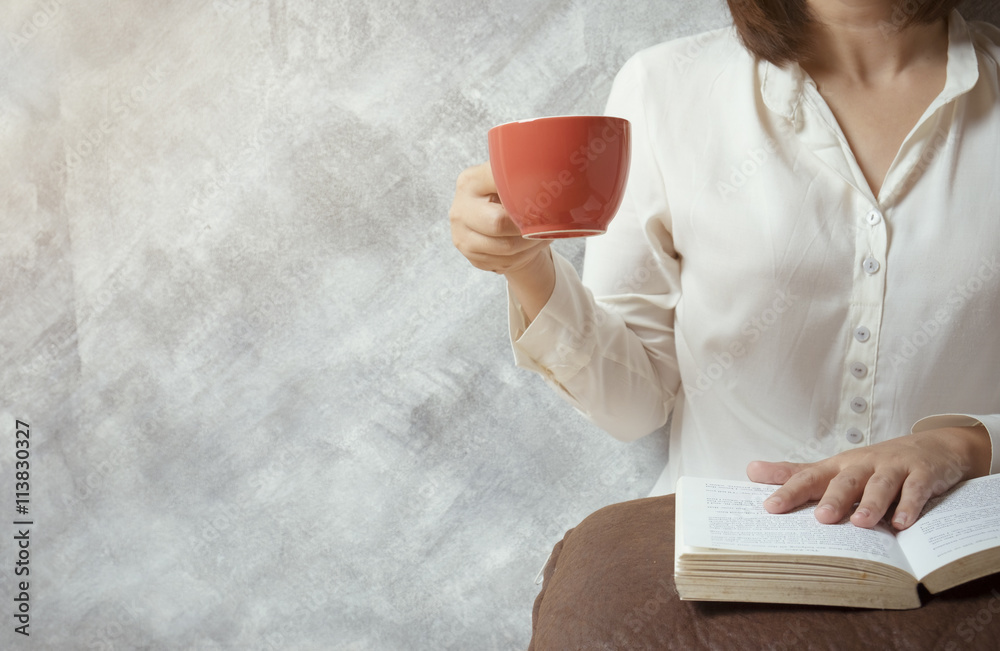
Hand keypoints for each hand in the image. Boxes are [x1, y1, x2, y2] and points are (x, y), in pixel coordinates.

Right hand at [449, 162, 555, 319]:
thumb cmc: (512, 198)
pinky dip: (520, 258)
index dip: (523, 197)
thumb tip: (565, 176)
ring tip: (540, 237)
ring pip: (504, 247)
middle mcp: (460, 207)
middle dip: (526, 227)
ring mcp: (460, 233)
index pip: (497, 187)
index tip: (541, 200)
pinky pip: (501, 262)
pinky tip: (526, 248)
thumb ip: (527, 177)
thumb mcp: (514, 181)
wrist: (497, 223)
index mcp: (471, 181)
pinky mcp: (468, 254)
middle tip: (543, 224)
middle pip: (498, 223)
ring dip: (528, 246)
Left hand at [746, 425, 990, 529]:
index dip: (790, 491)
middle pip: (845, 480)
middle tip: (821, 519)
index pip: (810, 478)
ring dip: (871, 503)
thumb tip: (751, 471)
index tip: (769, 507)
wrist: (932, 446)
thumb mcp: (835, 467)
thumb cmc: (875, 463)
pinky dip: (910, 506)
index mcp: (839, 467)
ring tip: (862, 524)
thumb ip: (797, 473)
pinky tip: (903, 524)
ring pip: (881, 484)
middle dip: (833, 499)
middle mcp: (863, 465)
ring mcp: (894, 468)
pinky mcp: (922, 475)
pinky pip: (916, 490)